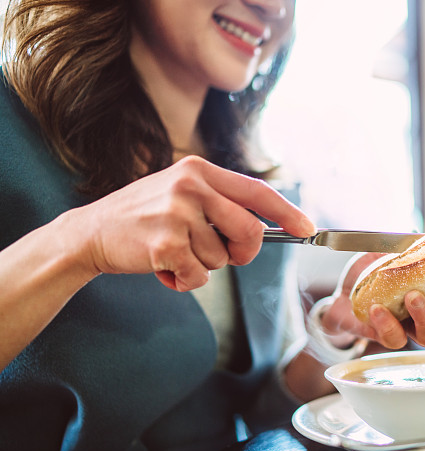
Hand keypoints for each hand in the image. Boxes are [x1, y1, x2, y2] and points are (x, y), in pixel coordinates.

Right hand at [67, 156, 314, 290]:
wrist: (91, 232)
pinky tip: (162, 265)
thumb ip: (220, 203)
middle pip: (250, 231)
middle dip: (242, 253)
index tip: (307, 228)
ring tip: (173, 251)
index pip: (257, 192)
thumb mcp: (182, 194)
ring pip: (223, 258)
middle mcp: (191, 186)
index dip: (287, 212)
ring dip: (202, 265)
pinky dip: (185, 280)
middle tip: (222, 255)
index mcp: (200, 170)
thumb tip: (266, 226)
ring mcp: (177, 213)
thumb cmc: (144, 217)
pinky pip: (200, 276)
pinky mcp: (165, 243)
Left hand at [319, 253, 424, 348]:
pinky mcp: (385, 336)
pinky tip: (378, 308)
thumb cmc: (374, 273)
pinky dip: (388, 325)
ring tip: (412, 296)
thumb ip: (413, 245)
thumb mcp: (394, 253)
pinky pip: (394, 339)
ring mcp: (408, 327)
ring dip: (424, 316)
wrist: (343, 292)